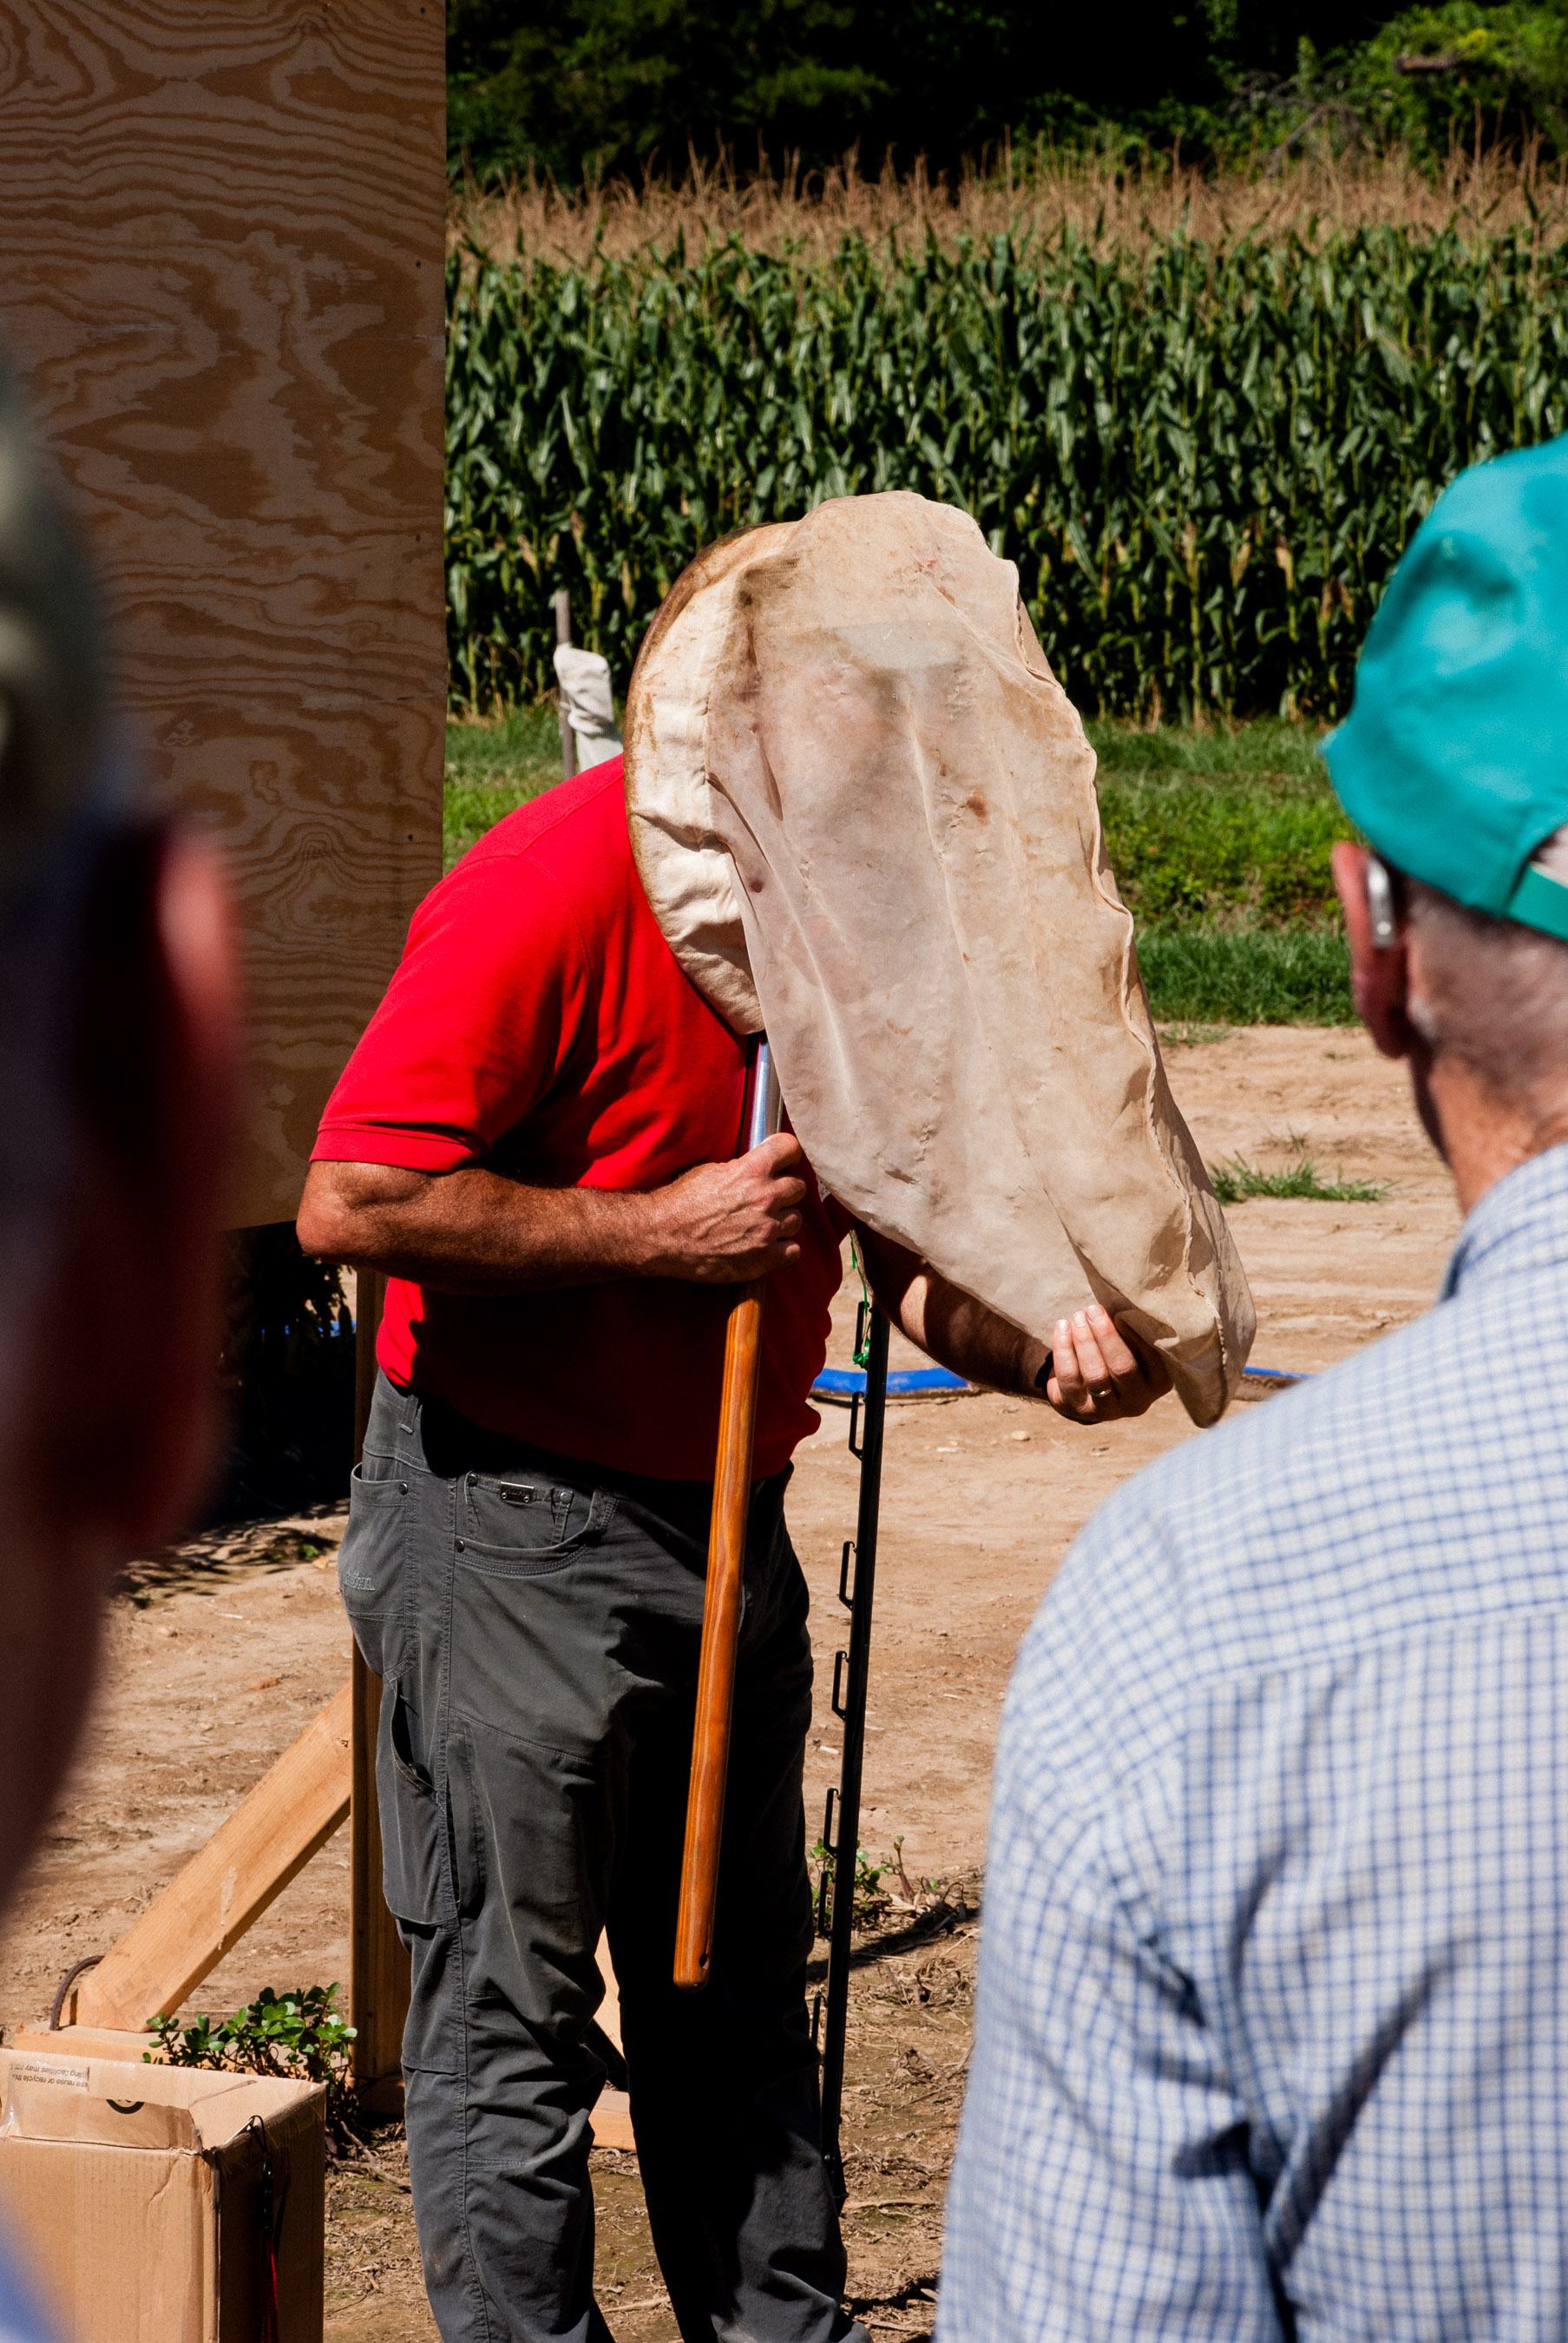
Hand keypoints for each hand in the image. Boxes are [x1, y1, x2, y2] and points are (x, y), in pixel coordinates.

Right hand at [648, 1133, 808, 1282]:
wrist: (663, 1236)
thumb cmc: (681, 1202)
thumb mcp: (710, 1171)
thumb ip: (741, 1168)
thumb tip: (759, 1169)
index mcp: (751, 1170)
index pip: (790, 1148)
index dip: (787, 1154)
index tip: (783, 1161)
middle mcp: (765, 1197)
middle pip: (798, 1187)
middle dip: (784, 1191)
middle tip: (767, 1198)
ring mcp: (767, 1229)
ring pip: (796, 1219)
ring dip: (782, 1221)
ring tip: (762, 1225)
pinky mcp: (764, 1258)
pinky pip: (793, 1250)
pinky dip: (782, 1248)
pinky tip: (766, 1246)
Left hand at [1041, 1304, 1172, 1423]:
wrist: (1087, 1386)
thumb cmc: (1118, 1352)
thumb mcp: (1134, 1345)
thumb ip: (1135, 1329)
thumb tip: (1127, 1299)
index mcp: (1159, 1382)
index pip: (1152, 1357)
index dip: (1136, 1333)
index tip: (1122, 1311)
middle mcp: (1137, 1402)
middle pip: (1122, 1367)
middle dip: (1105, 1335)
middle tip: (1092, 1309)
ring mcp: (1107, 1410)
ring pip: (1095, 1375)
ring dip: (1084, 1341)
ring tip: (1077, 1316)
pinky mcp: (1078, 1409)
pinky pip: (1069, 1379)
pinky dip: (1063, 1350)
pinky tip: (1062, 1327)